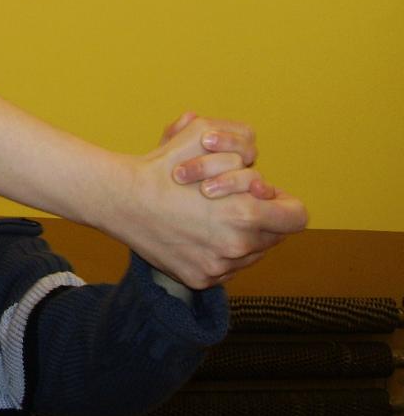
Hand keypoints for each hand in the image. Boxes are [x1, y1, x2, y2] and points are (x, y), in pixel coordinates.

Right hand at [114, 114, 307, 288]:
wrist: (120, 199)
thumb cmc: (162, 166)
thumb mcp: (203, 135)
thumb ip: (242, 142)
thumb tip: (260, 170)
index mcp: (245, 214)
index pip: (296, 217)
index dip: (284, 204)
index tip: (266, 197)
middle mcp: (237, 246)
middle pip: (274, 236)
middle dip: (259, 218)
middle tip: (231, 204)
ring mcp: (219, 267)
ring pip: (251, 254)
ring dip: (240, 238)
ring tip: (211, 219)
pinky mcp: (201, 280)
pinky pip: (227, 269)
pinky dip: (217, 254)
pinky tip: (196, 235)